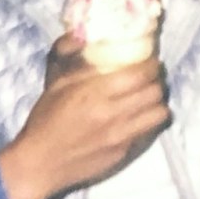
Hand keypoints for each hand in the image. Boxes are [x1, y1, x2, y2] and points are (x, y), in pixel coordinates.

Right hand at [0, 33, 169, 198]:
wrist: (39, 163)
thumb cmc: (45, 120)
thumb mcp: (55, 84)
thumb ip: (70, 57)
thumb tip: (81, 35)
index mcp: (96, 93)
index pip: (141, 74)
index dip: (151, 65)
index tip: (149, 62)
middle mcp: (113, 114)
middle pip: (155, 92)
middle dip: (157, 82)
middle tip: (151, 79)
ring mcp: (121, 135)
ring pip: (160, 113)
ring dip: (157, 103)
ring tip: (148, 99)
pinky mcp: (124, 152)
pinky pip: (149, 131)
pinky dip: (148, 121)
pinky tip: (138, 118)